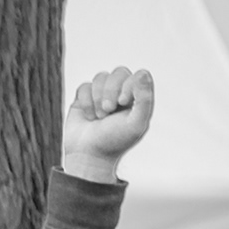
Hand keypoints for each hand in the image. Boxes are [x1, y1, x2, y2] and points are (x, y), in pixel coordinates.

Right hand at [63, 66, 153, 183]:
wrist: (89, 156)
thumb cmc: (115, 141)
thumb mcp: (136, 123)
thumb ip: (144, 99)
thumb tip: (143, 73)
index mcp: (138, 98)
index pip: (136, 76)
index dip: (128, 86)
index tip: (123, 103)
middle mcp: (121, 93)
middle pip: (118, 72)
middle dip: (110, 91)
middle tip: (108, 110)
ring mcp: (102, 94)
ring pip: (100, 77)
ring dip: (97, 98)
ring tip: (99, 117)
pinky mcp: (84, 98)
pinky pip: (84, 86)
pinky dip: (86, 101)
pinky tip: (88, 116)